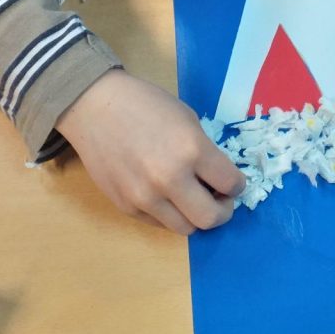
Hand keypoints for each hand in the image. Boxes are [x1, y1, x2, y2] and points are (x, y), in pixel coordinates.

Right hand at [56, 69, 245, 233]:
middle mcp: (170, 179)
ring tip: (194, 199)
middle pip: (210, 219)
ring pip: (185, 229)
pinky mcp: (126, 207)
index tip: (234, 182)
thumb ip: (204, 151)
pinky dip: (170, 214)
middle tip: (221, 200)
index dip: (238, 185)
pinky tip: (168, 196)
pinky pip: (159, 223)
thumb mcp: (187, 119)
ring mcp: (145, 198)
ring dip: (196, 217)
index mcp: (192, 150)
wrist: (96, 107)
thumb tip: (217, 179)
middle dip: (223, 211)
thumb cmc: (146, 104)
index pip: (230, 184)